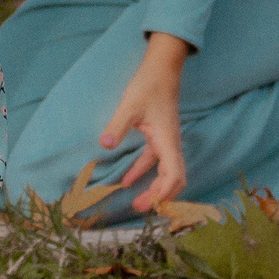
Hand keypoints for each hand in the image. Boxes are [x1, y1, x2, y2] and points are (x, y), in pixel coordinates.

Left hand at [99, 32, 190, 212]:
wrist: (161, 68)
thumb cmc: (148, 85)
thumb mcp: (130, 106)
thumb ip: (117, 126)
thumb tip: (104, 145)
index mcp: (167, 140)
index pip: (174, 175)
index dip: (165, 193)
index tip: (150, 204)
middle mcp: (171, 144)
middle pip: (173, 180)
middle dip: (160, 197)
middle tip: (140, 209)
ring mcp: (166, 141)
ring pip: (165, 173)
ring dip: (153, 188)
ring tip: (137, 203)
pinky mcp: (159, 136)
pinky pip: (154, 161)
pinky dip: (143, 172)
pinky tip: (128, 181)